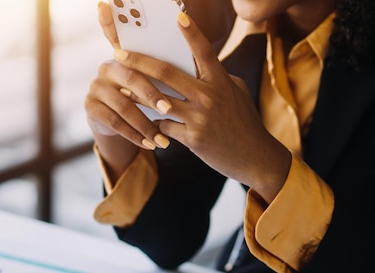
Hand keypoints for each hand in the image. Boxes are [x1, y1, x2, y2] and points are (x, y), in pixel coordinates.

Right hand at [85, 2, 172, 179]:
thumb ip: (172, 66)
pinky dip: (136, 135)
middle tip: (169, 108)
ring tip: (163, 138)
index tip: (104, 4)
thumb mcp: (163, 83)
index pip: (116, 33)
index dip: (108, 21)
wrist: (127, 127)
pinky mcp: (91, 108)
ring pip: (123, 104)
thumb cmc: (153, 98)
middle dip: (152, 94)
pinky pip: (115, 122)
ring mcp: (96, 86)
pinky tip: (151, 144)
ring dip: (145, 123)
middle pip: (131, 76)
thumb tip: (190, 46)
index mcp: (126, 53)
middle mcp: (107, 65)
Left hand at [112, 12, 291, 202]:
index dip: (192, 33)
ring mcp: (199, 118)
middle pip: (167, 73)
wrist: (255, 157)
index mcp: (222, 82)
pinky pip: (164, 126)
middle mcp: (210, 97)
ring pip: (157, 101)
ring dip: (136, 94)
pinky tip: (148, 124)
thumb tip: (195, 65)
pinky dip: (155, 124)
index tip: (179, 17)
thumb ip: (216, 78)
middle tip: (119, 54)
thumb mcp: (236, 93)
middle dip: (139, 61)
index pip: (205, 52)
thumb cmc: (245, 122)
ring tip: (121, 88)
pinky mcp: (192, 138)